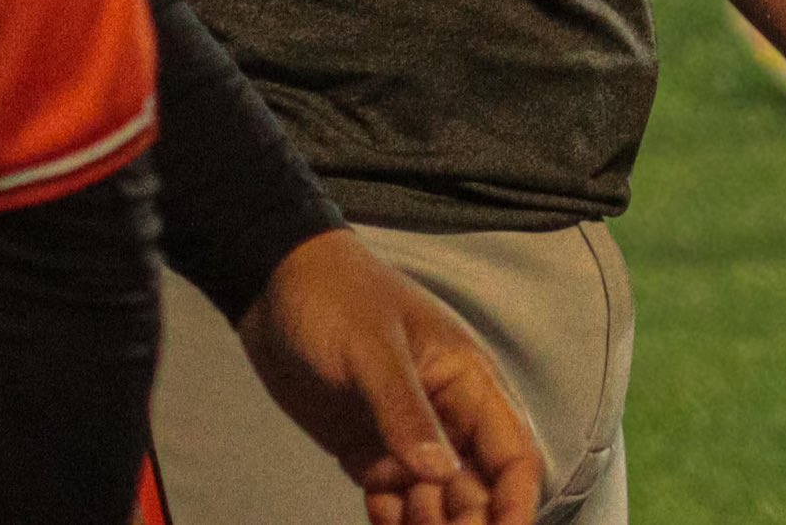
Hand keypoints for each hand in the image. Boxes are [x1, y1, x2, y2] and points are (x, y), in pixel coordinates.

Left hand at [235, 228, 545, 524]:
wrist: (270, 284)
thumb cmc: (332, 292)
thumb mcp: (371, 348)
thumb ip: (404, 410)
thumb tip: (440, 472)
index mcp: (467, 380)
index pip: (513, 455)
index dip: (516, 504)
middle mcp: (446, 415)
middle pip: (478, 491)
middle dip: (468, 524)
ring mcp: (406, 436)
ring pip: (437, 503)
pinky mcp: (370, 450)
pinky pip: (394, 501)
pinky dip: (392, 521)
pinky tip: (383, 523)